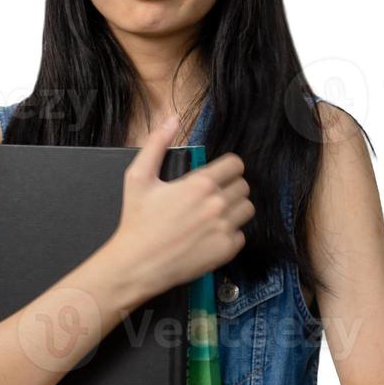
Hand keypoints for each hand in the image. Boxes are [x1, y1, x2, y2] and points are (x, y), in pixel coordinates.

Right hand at [107, 112, 253, 300]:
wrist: (136, 264)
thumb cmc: (136, 221)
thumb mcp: (138, 177)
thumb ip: (156, 144)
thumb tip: (171, 120)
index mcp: (200, 184)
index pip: (236, 165)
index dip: (227, 167)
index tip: (218, 174)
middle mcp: (217, 205)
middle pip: (243, 186)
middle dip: (230, 187)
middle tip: (212, 195)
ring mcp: (223, 229)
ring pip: (247, 209)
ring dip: (234, 209)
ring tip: (214, 214)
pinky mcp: (225, 251)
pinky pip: (241, 235)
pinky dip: (229, 234)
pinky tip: (210, 234)